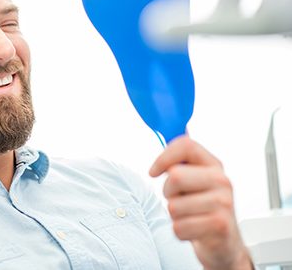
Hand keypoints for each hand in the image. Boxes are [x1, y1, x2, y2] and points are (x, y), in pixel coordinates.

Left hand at [149, 135, 251, 269]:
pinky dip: (180, 232)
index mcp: (213, 165)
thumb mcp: (193, 181)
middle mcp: (222, 181)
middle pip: (175, 176)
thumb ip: (180, 161)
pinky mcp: (219, 225)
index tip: (154, 172)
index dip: (163, 157)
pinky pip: (179, 227)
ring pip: (174, 206)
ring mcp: (223, 203)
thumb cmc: (202, 209)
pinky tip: (194, 230)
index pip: (186, 145)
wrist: (224, 244)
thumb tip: (167, 133)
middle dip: (169, 192)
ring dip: (175, 215)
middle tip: (180, 200)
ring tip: (190, 216)